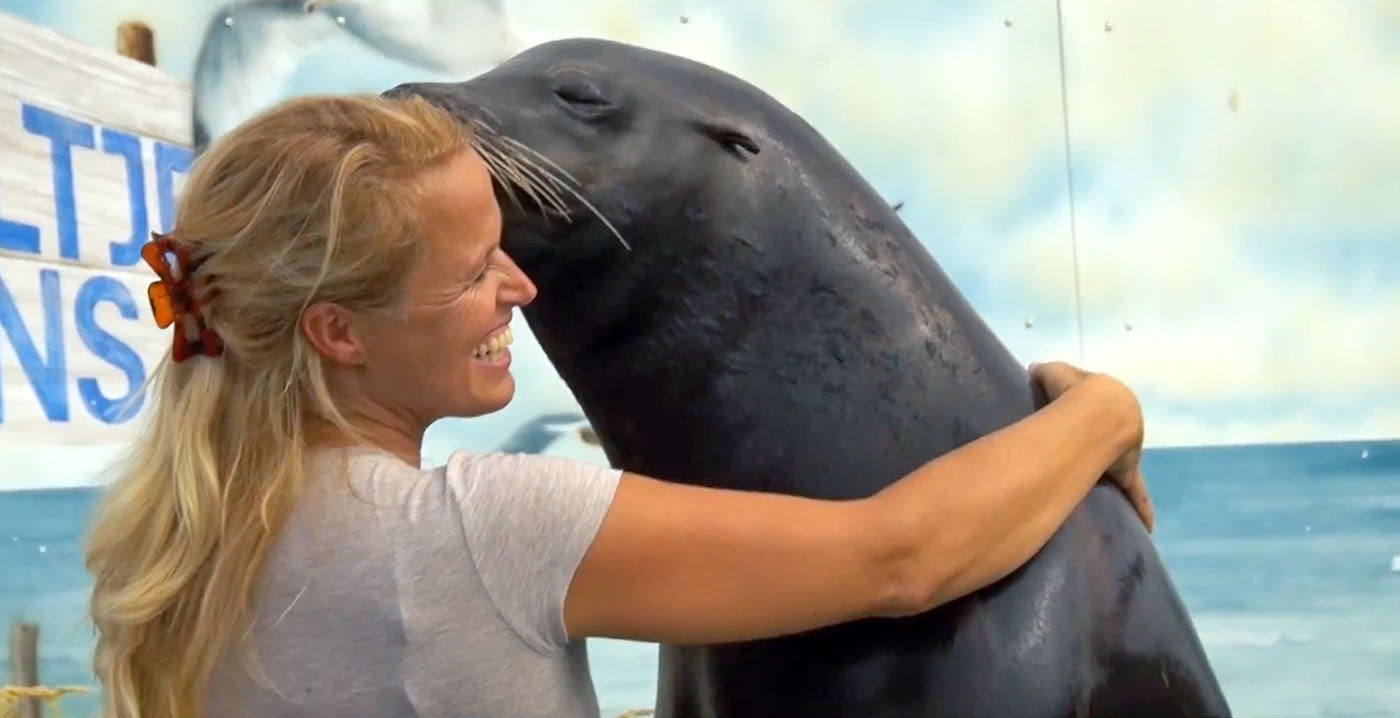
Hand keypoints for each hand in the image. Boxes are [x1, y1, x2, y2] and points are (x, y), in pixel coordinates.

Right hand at [1029, 361, 1153, 531]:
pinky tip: (1148, 524)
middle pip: (1114, 439)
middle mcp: (1125, 425)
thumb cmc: (1074, 390)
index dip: (1088, 413)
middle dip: (1107, 445)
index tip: (1079, 421)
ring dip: (1119, 471)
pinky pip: (1136, 492)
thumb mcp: (1053, 372)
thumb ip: (1044, 372)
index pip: (1100, 409)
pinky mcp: (1128, 472)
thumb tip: (1035, 372)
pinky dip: (1142, 506)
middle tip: (1089, 454)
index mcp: (1109, 399)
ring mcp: (1127, 451)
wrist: (1098, 410)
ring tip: (1106, 483)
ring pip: (1124, 464)